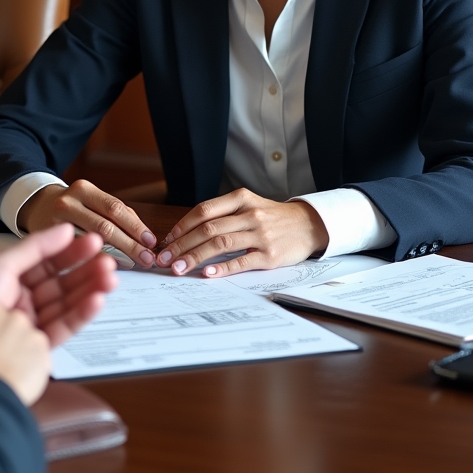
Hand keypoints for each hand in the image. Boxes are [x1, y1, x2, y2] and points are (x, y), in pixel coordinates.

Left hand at [0, 223, 117, 346]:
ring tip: (111, 276)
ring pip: (64, 303)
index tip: (88, 239)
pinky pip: (61, 330)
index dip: (65, 250)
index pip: (41, 262)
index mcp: (0, 281)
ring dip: (89, 288)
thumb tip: (60, 230)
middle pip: (57, 282)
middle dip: (83, 269)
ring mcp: (24, 327)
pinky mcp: (33, 352)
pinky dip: (81, 314)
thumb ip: (31, 248)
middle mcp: (13, 303)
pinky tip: (97, 300)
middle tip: (107, 257)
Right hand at [19, 180, 158, 267]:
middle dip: (130, 244)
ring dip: (116, 255)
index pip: (115, 208)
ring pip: (90, 242)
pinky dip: (95, 261)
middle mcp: (68, 203)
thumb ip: (114, 213)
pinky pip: (75, 254)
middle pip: (105, 226)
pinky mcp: (47, 241)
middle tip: (147, 258)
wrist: (38, 205)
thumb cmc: (73, 205)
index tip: (150, 241)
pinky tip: (108, 267)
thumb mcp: (90, 199)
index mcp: (84, 189)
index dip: (135, 226)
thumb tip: (143, 235)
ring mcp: (55, 223)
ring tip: (133, 264)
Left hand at [155, 189, 328, 276]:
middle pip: (208, 229)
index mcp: (241, 199)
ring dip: (195, 257)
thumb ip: (222, 215)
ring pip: (220, 244)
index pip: (203, 211)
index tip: (167, 240)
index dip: (182, 226)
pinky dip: (223, 268)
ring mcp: (260, 234)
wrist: (308, 225)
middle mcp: (249, 214)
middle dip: (182, 245)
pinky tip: (208, 273)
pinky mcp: (270, 255)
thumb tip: (186, 233)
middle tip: (165, 258)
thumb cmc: (271, 217)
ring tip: (178, 268)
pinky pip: (241, 261)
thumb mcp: (248, 206)